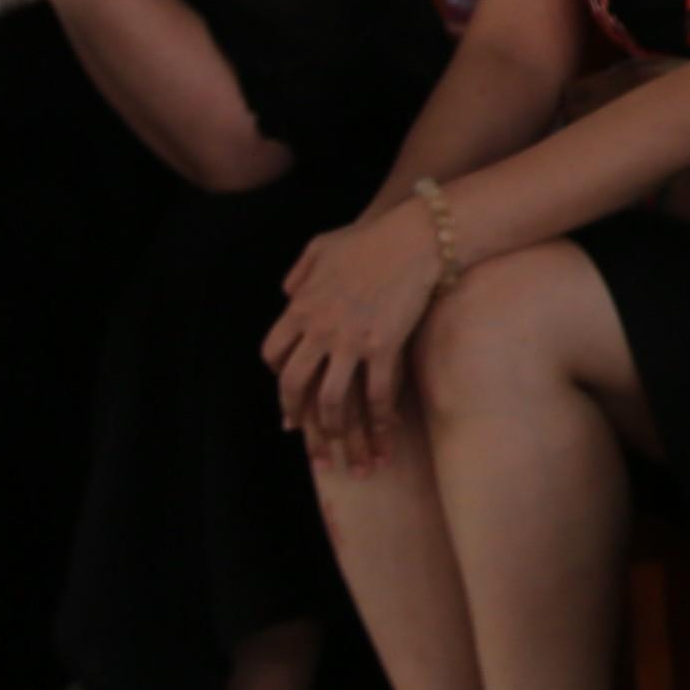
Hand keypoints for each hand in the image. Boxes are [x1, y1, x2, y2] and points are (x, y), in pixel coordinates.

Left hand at [264, 199, 449, 467]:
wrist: (415, 236)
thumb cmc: (371, 237)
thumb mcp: (322, 245)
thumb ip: (300, 271)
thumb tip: (287, 291)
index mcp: (301, 307)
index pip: (273, 354)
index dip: (278, 380)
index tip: (288, 400)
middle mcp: (320, 330)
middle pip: (295, 385)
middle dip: (299, 418)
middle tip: (306, 441)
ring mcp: (351, 341)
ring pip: (332, 400)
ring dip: (335, 432)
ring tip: (344, 454)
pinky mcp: (385, 347)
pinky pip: (378, 394)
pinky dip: (381, 421)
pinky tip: (386, 437)